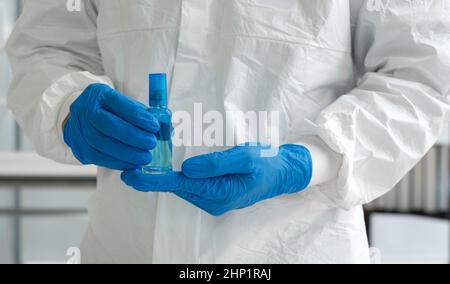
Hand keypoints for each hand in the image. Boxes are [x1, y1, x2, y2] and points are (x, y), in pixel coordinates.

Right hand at [64, 83, 159, 169]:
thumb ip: (143, 114)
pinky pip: (98, 157)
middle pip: (108, 125)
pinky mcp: (78, 146)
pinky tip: (132, 163)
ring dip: (127, 153)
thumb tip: (166, 129)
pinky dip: (117, 162)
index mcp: (99, 94)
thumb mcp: (124, 104)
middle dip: (133, 136)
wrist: (82, 119)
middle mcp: (85, 109)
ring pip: (101, 143)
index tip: (154, 126)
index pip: (118, 103)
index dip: (137, 116)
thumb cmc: (110, 111)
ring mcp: (78, 128)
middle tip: (151, 143)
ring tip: (145, 157)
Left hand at [121, 143, 312, 215]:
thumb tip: (186, 168)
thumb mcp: (244, 157)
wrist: (281, 174)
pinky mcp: (215, 196)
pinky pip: (191, 187)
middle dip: (155, 176)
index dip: (153, 180)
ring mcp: (214, 201)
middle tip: (134, 161)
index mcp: (219, 193)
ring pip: (183, 187)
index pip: (179, 185)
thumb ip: (215, 163)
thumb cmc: (265, 163)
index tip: (131, 175)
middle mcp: (213, 201)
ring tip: (148, 162)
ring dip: (165, 177)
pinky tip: (170, 168)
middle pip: (177, 188)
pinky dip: (178, 178)